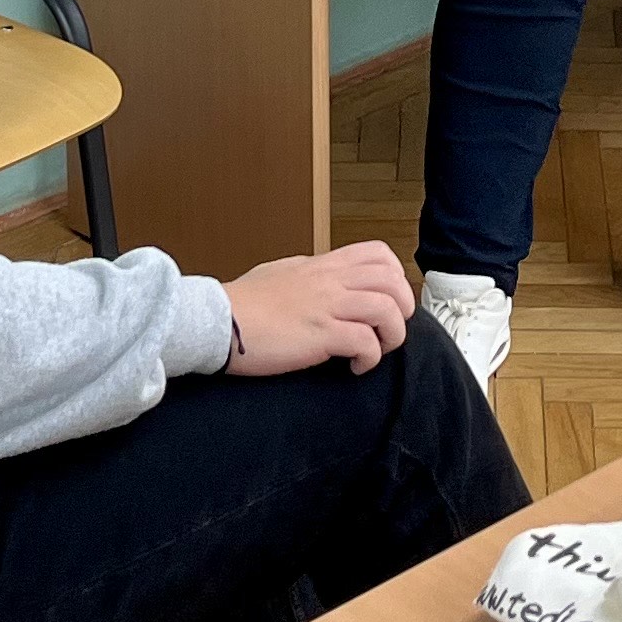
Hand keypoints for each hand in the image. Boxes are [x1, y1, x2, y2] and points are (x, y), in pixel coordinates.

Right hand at [223, 244, 416, 375]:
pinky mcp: (320, 335)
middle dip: (403, 308)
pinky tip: (354, 367)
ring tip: (375, 351)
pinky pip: (365, 342)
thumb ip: (308, 274)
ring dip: (391, 336)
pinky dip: (369, 359)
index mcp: (322, 265)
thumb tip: (321, 280)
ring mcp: (326, 306)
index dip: (396, 278)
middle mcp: (330, 281)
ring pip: (387, 310)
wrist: (217, 320)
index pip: (378, 254)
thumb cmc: (243, 303)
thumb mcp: (281, 273)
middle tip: (389, 330)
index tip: (388, 301)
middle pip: (393, 281)